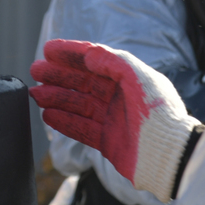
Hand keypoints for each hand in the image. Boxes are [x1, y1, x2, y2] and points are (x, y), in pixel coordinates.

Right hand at [29, 40, 199, 202]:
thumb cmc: (160, 114)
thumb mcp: (139, 77)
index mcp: (129, 78)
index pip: (95, 60)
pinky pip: (80, 128)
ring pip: (78, 104)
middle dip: (58, 75)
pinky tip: (47, 115)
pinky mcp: (108, 141)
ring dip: (56, 97)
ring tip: (35, 93)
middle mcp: (120, 97)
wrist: (169, 155)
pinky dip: (63, 122)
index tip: (48, 49)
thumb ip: (113, 61)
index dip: (71, 53)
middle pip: (83, 82)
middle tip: (35, 70)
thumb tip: (88, 53)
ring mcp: (113, 119)